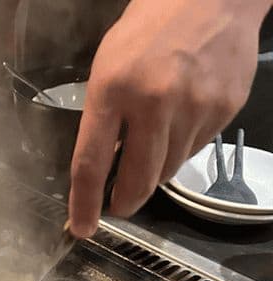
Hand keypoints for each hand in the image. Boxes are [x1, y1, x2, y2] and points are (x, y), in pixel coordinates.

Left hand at [68, 0, 270, 237]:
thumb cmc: (149, 28)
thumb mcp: (107, 67)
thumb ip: (103, 117)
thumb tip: (102, 166)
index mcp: (113, 91)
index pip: (91, 163)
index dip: (84, 203)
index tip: (81, 227)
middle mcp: (154, 104)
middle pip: (137, 180)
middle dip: (124, 202)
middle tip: (117, 205)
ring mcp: (194, 108)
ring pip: (167, 171)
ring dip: (152, 174)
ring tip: (148, 149)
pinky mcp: (223, 111)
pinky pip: (194, 151)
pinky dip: (179, 150)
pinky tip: (177, 124)